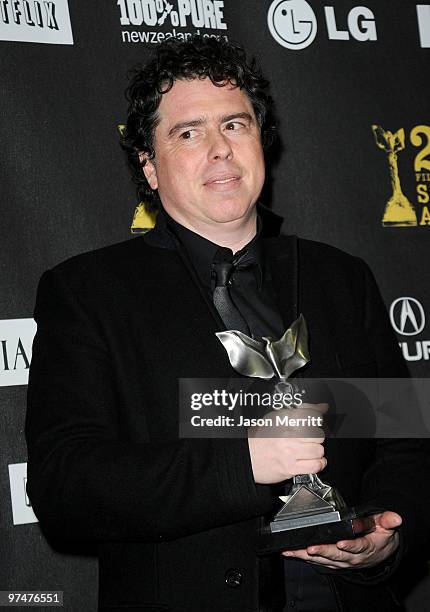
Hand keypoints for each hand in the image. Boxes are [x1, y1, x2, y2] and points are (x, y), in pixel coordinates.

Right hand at [248, 403, 327, 483]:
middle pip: (318, 434)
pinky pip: (314, 466)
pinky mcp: (290, 468)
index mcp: (284, 420)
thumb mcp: (277, 418)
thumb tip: (322, 407)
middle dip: (316, 438)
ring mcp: (289, 452)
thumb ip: (302, 411)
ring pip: (318, 450)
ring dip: (317, 452)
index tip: (315, 423)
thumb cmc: (260, 439)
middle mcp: (288, 435)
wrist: (247, 457)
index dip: (317, 420)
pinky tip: (313, 461)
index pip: (312, 416)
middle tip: (309, 440)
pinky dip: (318, 464)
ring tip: (310, 451)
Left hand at [282, 511, 401, 568]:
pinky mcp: (333, 561)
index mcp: (366, 547)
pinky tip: (291, 553)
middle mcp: (352, 557)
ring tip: (295, 551)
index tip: (341, 543)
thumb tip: (395, 517)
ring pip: (324, 559)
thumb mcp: (385, 526)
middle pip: (337, 555)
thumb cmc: (379, 536)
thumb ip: (387, 520)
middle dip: (323, 552)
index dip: (349, 545)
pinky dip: (304, 557)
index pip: (358, 547)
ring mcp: (342, 561)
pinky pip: (317, 561)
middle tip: (311, 548)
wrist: (380, 551)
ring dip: (308, 556)